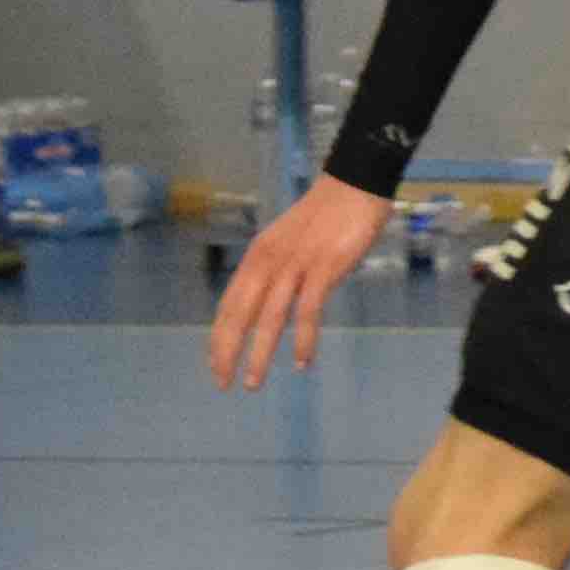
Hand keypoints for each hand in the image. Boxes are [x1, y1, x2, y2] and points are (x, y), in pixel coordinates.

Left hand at [207, 176, 396, 389]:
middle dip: (228, 352)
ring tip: (253, 383)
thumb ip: (276, 272)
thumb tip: (267, 306)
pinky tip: (301, 361)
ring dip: (259, 354)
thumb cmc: (325, 217)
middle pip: (240, 314)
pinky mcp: (323, 267)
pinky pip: (307, 310)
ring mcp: (295, 265)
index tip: (215, 366)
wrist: (354, 185)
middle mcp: (269, 262)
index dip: (219, 338)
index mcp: (257, 257)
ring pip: (269, 318)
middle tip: (224, 384)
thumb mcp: (288, 243)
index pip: (229, 305)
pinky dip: (302, 339)